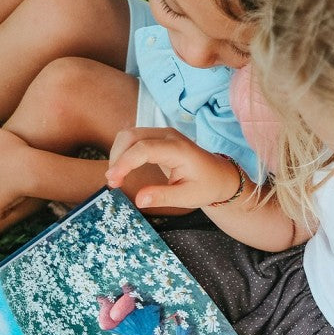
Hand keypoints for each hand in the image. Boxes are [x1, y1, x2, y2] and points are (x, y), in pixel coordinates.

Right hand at [107, 127, 243, 209]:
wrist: (220, 176)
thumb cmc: (207, 186)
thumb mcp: (188, 197)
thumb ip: (163, 197)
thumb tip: (139, 200)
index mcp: (178, 149)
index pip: (144, 149)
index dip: (124, 163)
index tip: (113, 181)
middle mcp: (169, 135)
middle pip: (131, 136)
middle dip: (116, 157)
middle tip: (112, 182)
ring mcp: (163, 134)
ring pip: (129, 135)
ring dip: (117, 154)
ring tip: (116, 178)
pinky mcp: (158, 137)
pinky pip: (134, 139)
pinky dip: (123, 152)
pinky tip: (122, 170)